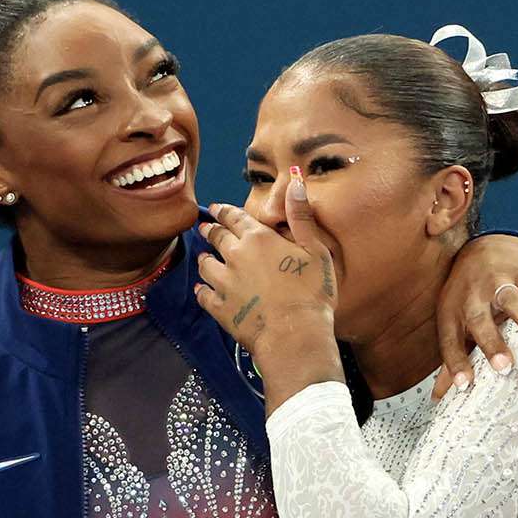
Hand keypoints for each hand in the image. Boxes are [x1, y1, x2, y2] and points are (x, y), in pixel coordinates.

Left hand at [194, 172, 336, 355]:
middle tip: (205, 229)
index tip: (218, 208)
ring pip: (205, 265)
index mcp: (258, 239)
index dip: (226, 211)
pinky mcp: (220, 308)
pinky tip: (201, 289)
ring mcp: (225, 283)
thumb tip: (294, 183)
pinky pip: (204, 295)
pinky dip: (201, 290)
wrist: (294, 335)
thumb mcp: (315, 250)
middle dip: (211, 231)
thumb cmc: (311, 293)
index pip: (235, 217)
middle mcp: (235, 257)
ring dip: (204, 259)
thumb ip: (300, 216)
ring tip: (203, 258)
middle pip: (216, 238)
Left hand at [431, 234, 517, 399]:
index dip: (455, 363)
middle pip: (479, 320)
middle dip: (491, 343)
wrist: (483, 248)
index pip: (450, 340)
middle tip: (504, 367)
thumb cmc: (467, 297)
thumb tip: (438, 398)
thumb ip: (452, 358)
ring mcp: (498, 281)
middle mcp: (473, 297)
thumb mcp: (454, 323)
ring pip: (512, 299)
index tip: (464, 385)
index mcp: (452, 313)